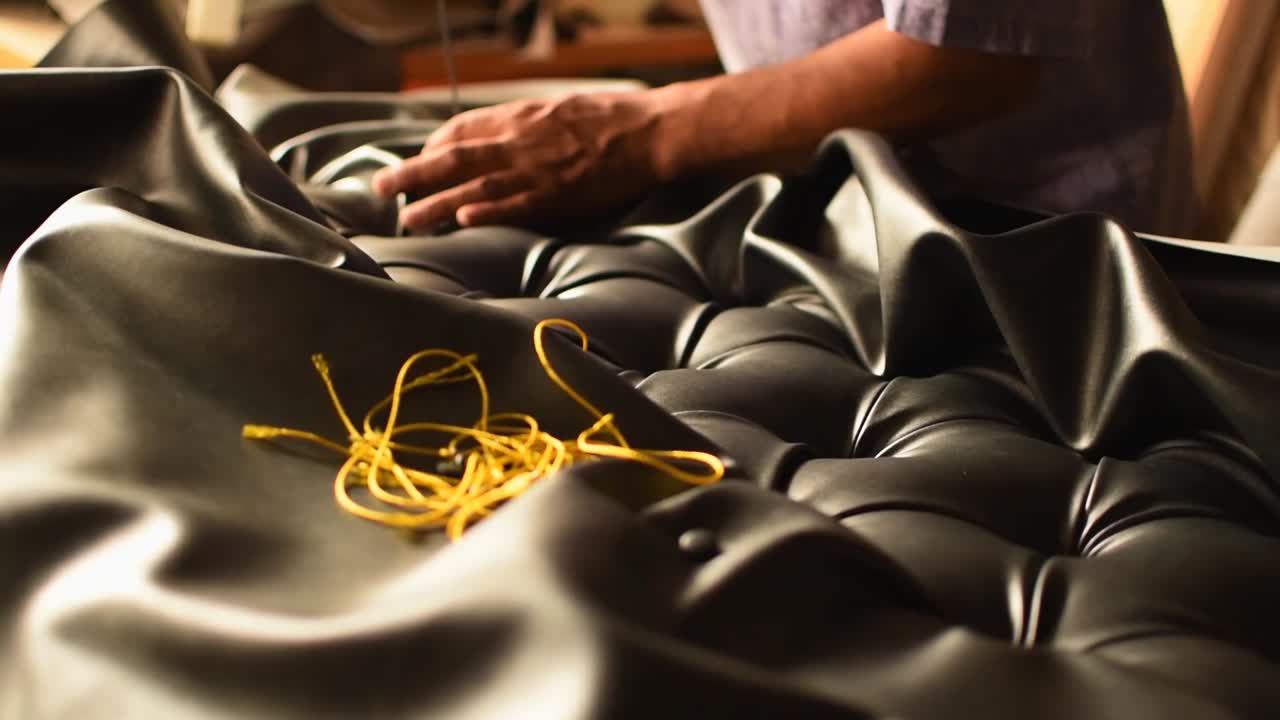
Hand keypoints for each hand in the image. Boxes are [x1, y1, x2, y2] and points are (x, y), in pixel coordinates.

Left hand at [372, 92, 665, 230]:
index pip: (460, 131)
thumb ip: (526, 124)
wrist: (650, 131)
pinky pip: (515, 204)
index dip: (432, 148)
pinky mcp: (557, 195)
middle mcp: (518, 141)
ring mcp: (535, 169)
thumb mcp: (559, 109)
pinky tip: (462, 219)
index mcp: (519, 117)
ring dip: (435, 202)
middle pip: (452, 157)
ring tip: (407, 219)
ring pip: (473, 185)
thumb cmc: (611, 119)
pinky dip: (487, 210)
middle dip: (412, 173)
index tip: (417, 162)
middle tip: (381, 187)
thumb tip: (501, 136)